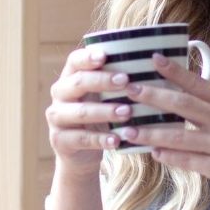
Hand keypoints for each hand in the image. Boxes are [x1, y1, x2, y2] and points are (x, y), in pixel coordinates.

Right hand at [45, 45, 135, 177]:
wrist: (80, 153)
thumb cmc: (99, 116)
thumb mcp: (104, 97)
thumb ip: (116, 81)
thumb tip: (152, 62)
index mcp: (69, 78)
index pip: (74, 61)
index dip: (87, 57)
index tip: (105, 56)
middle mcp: (60, 95)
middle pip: (78, 83)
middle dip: (102, 81)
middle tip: (126, 81)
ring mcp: (57, 118)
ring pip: (80, 111)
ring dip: (105, 111)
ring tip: (127, 112)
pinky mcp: (60, 140)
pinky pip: (81, 138)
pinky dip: (101, 140)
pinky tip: (117, 140)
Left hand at [118, 52, 209, 209]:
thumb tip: (181, 99)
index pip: (199, 83)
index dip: (174, 71)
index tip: (152, 60)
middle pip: (183, 104)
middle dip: (151, 96)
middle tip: (127, 89)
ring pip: (178, 135)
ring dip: (149, 131)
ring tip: (127, 129)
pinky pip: (185, 159)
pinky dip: (166, 155)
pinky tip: (152, 152)